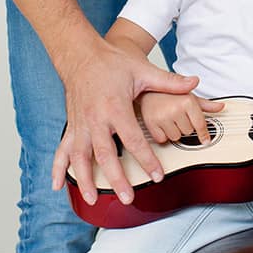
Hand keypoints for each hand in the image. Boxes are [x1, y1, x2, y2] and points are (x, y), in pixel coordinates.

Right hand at [50, 38, 198, 206]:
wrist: (81, 53)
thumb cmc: (111, 61)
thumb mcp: (142, 69)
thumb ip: (169, 81)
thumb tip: (194, 82)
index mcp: (116, 107)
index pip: (134, 140)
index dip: (147, 160)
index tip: (157, 176)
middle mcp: (96, 119)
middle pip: (106, 155)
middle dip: (117, 178)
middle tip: (128, 198)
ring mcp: (81, 124)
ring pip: (81, 157)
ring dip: (86, 180)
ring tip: (94, 199)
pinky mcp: (71, 125)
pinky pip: (63, 150)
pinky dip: (58, 168)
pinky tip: (58, 185)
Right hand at [139, 92, 224, 144]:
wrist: (147, 89)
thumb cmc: (169, 92)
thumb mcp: (189, 95)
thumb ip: (206, 104)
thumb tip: (220, 107)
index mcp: (187, 101)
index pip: (200, 125)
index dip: (204, 134)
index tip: (206, 141)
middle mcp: (175, 109)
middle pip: (188, 132)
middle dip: (185, 126)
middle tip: (178, 115)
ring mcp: (162, 117)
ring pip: (176, 137)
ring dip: (174, 131)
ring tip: (169, 118)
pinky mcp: (151, 123)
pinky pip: (162, 140)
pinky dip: (162, 135)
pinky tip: (161, 123)